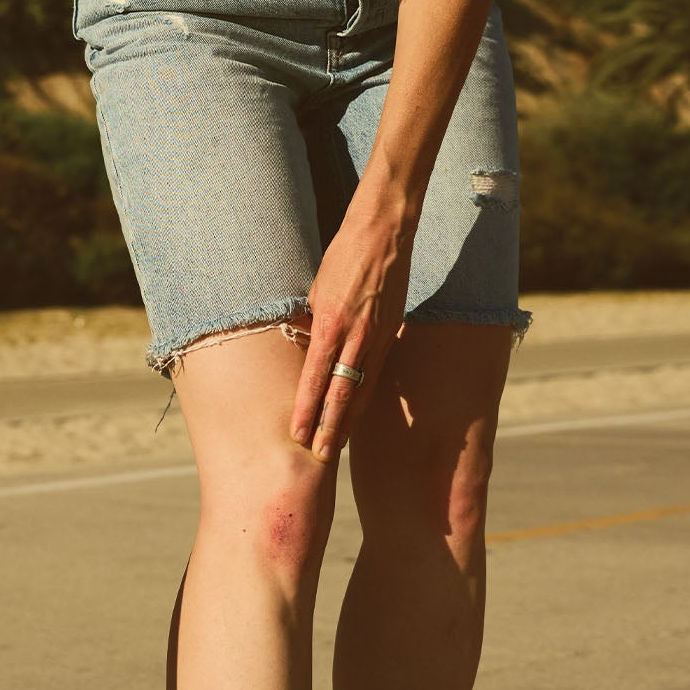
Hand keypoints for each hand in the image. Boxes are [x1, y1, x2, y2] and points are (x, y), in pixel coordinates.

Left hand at [288, 206, 413, 461]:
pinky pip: (376, 372)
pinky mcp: (390, 332)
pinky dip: (365, 396)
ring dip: (347, 419)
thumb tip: (307, 346)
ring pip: (360, 389)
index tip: (298, 434)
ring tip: (336, 445)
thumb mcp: (315, 289)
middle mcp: (354, 336)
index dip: (307, 409)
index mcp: (330, 323)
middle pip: (340, 393)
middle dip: (329, 427)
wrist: (383, 232)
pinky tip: (357, 412)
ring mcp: (376, 336)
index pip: (314, 378)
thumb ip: (312, 323)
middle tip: (319, 456)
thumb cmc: (343, 256)